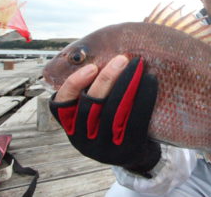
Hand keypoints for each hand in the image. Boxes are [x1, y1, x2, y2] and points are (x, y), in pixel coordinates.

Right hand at [49, 56, 160, 176]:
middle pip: (90, 106)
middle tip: (122, 58)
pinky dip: (143, 97)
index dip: (73, 85)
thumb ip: (92, 94)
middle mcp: (83, 141)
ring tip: (138, 66)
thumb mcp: (96, 116)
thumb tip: (97, 52)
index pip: (60, 106)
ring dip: (126, 84)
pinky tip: (150, 80)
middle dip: (106, 79)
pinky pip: (135, 120)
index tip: (91, 67)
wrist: (138, 157)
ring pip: (113, 112)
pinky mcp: (127, 150)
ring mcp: (105, 149)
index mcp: (71, 128)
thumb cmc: (115, 125)